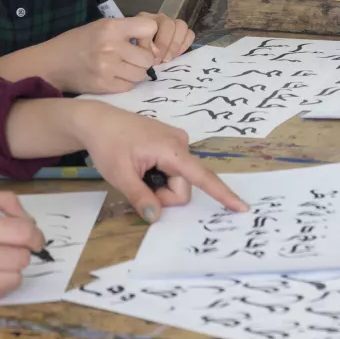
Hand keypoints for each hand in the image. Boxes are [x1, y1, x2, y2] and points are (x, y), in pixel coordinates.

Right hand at [48, 17, 159, 94]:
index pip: (149, 28)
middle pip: (148, 57)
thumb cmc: (78, 42)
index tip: (140, 40)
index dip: (148, 35)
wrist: (52, 64)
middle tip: (131, 58)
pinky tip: (115, 77)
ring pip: (141, 74)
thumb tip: (153, 42)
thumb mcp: (100, 26)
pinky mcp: (104, 86)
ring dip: (136, 72)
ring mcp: (108, 68)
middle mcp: (111, 47)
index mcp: (111, 27)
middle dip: (143, 58)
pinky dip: (126, 82)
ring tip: (122, 68)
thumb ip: (126, 30)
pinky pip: (129, 86)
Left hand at [68, 102, 248, 222]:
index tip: (242, 207)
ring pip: (178, 179)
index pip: (201, 177)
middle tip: (136, 183)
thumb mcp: (120, 175)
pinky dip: (159, 175)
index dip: (222, 194)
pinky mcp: (171, 143)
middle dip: (163, 194)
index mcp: (172, 149)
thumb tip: (157, 217)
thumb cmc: (107, 144)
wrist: (97, 121)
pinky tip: (142, 165)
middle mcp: (181, 143)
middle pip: (183, 186)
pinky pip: (173, 170)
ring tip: (136, 171)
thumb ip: (141, 197)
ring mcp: (177, 141)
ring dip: (159, 185)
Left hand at [136, 12, 193, 63]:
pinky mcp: (183, 32)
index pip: (150, 26)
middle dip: (165, 44)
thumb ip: (141, 48)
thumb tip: (153, 54)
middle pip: (168, 24)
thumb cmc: (136, 50)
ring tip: (168, 58)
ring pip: (181, 26)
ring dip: (175, 45)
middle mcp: (160, 18)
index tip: (150, 58)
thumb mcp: (134, 49)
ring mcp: (173, 23)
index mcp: (145, 19)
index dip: (151, 43)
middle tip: (160, 60)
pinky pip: (190, 34)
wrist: (140, 52)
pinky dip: (184, 45)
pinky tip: (176, 55)